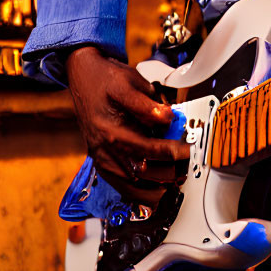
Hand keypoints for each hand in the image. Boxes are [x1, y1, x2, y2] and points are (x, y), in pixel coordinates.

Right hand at [65, 45, 190, 203]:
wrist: (83, 77)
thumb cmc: (106, 78)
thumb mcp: (129, 83)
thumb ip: (148, 104)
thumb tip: (168, 117)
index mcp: (111, 130)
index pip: (147, 149)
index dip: (171, 152)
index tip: (187, 150)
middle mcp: (104, 149)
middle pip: (140, 172)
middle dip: (167, 173)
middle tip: (185, 167)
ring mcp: (101, 157)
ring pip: (129, 186)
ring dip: (154, 189)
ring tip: (174, 184)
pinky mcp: (101, 161)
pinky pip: (120, 186)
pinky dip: (138, 193)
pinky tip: (154, 191)